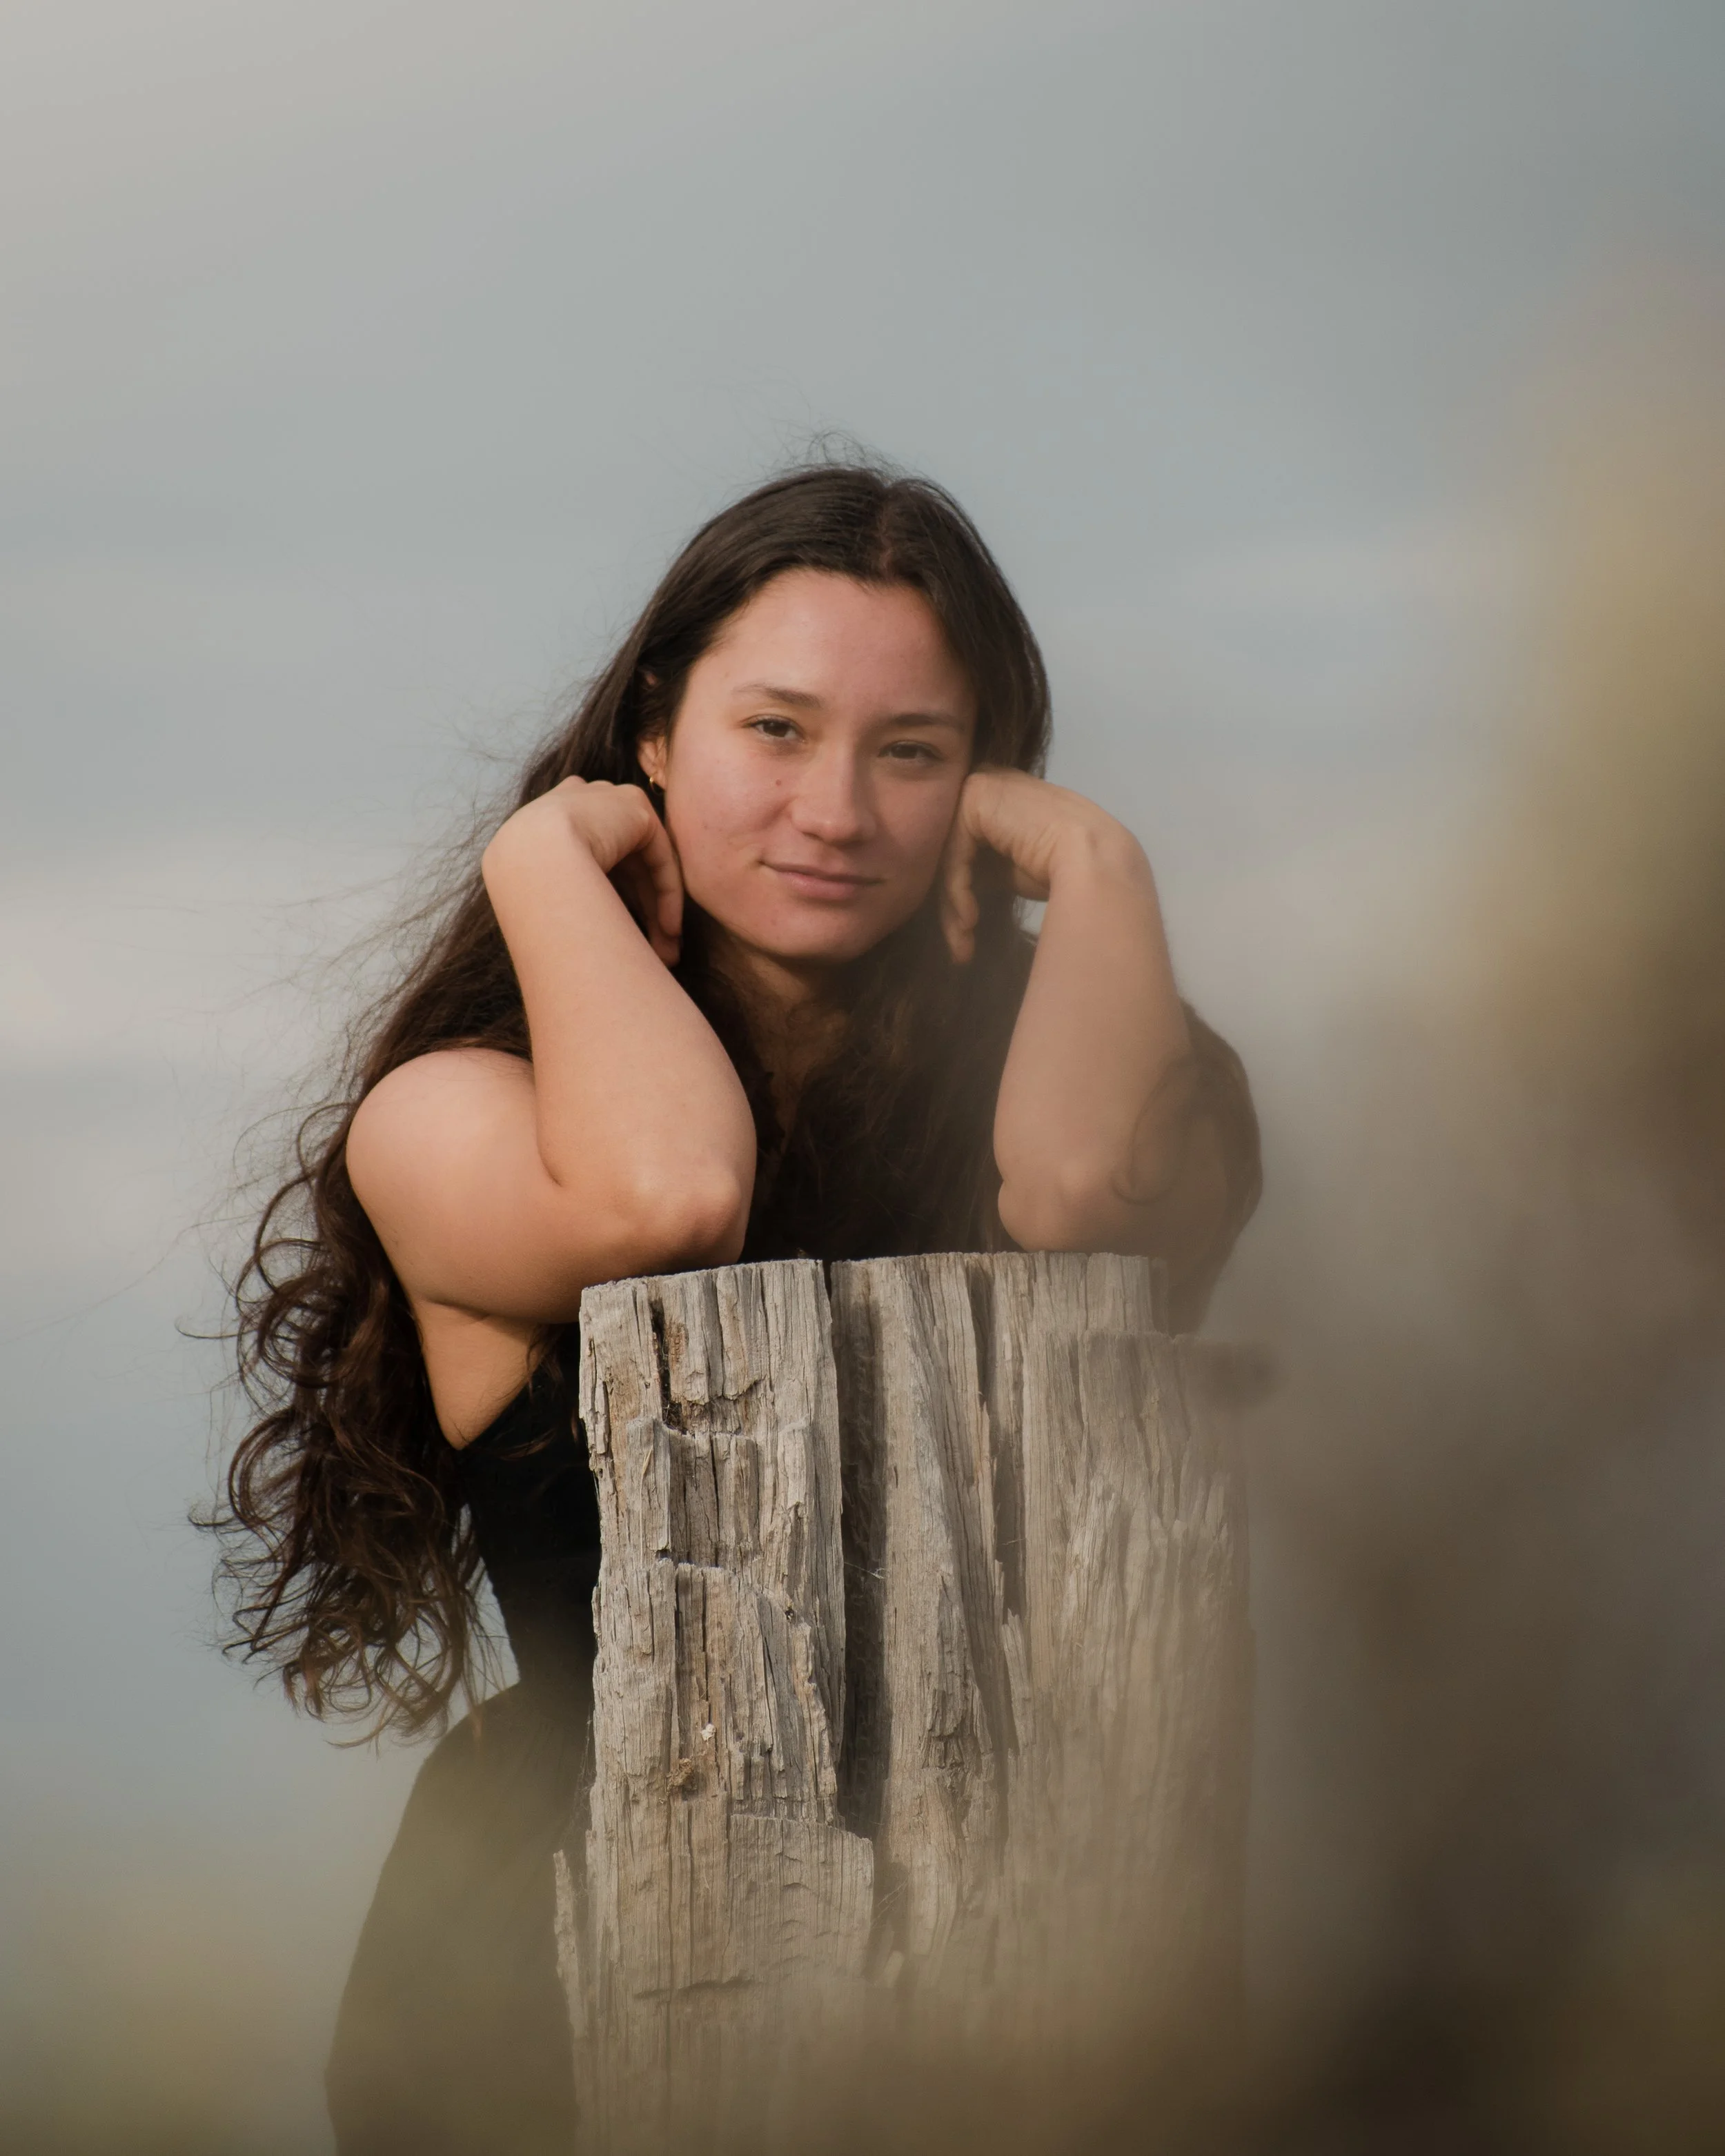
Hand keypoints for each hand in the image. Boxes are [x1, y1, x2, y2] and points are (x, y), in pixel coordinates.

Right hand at [484, 778, 683, 964]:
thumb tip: (586, 939)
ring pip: (643, 866)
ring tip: (668, 954)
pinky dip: (667, 895)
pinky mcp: (634, 807)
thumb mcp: (541, 892)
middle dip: (641, 914)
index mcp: (547, 821)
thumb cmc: (524, 894)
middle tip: (658, 954)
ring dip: (658, 913)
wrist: (529, 863)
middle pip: (623, 866)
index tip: (620, 942)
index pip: (592, 860)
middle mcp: (578, 805)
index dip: (610, 902)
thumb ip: (569, 898)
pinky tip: (669, 930)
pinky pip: (659, 856)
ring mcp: (606, 801)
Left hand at [939, 769, 1141, 962]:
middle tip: (960, 947)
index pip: (970, 842)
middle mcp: (995, 781)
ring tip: (963, 942)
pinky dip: (958, 891)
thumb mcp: (1019, 866)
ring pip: (951, 855)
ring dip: (953, 906)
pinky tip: (970, 920)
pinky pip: (956, 852)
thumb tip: (956, 890)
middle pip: (956, 849)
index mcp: (1008, 797)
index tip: (968, 931)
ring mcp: (985, 782)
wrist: (1096, 864)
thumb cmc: (1071, 873)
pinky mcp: (976, 795)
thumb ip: (990, 863)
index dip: (963, 889)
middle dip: (953, 902)